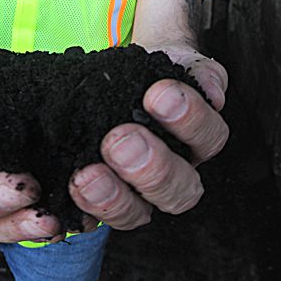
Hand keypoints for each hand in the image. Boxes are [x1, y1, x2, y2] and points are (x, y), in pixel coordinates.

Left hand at [69, 52, 228, 230]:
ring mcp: (138, 192)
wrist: (122, 76)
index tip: (156, 93)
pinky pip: (94, 218)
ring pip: (137, 213)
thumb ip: (199, 73)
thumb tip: (212, 93)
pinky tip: (68, 188)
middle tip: (119, 138)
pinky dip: (82, 209)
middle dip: (150, 167)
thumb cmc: (153, 73)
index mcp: (198, 140)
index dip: (188, 120)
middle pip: (178, 189)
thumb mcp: (179, 62)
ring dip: (113, 197)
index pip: (208, 137)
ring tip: (87, 174)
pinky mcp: (102, 199)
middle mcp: (174, 173)